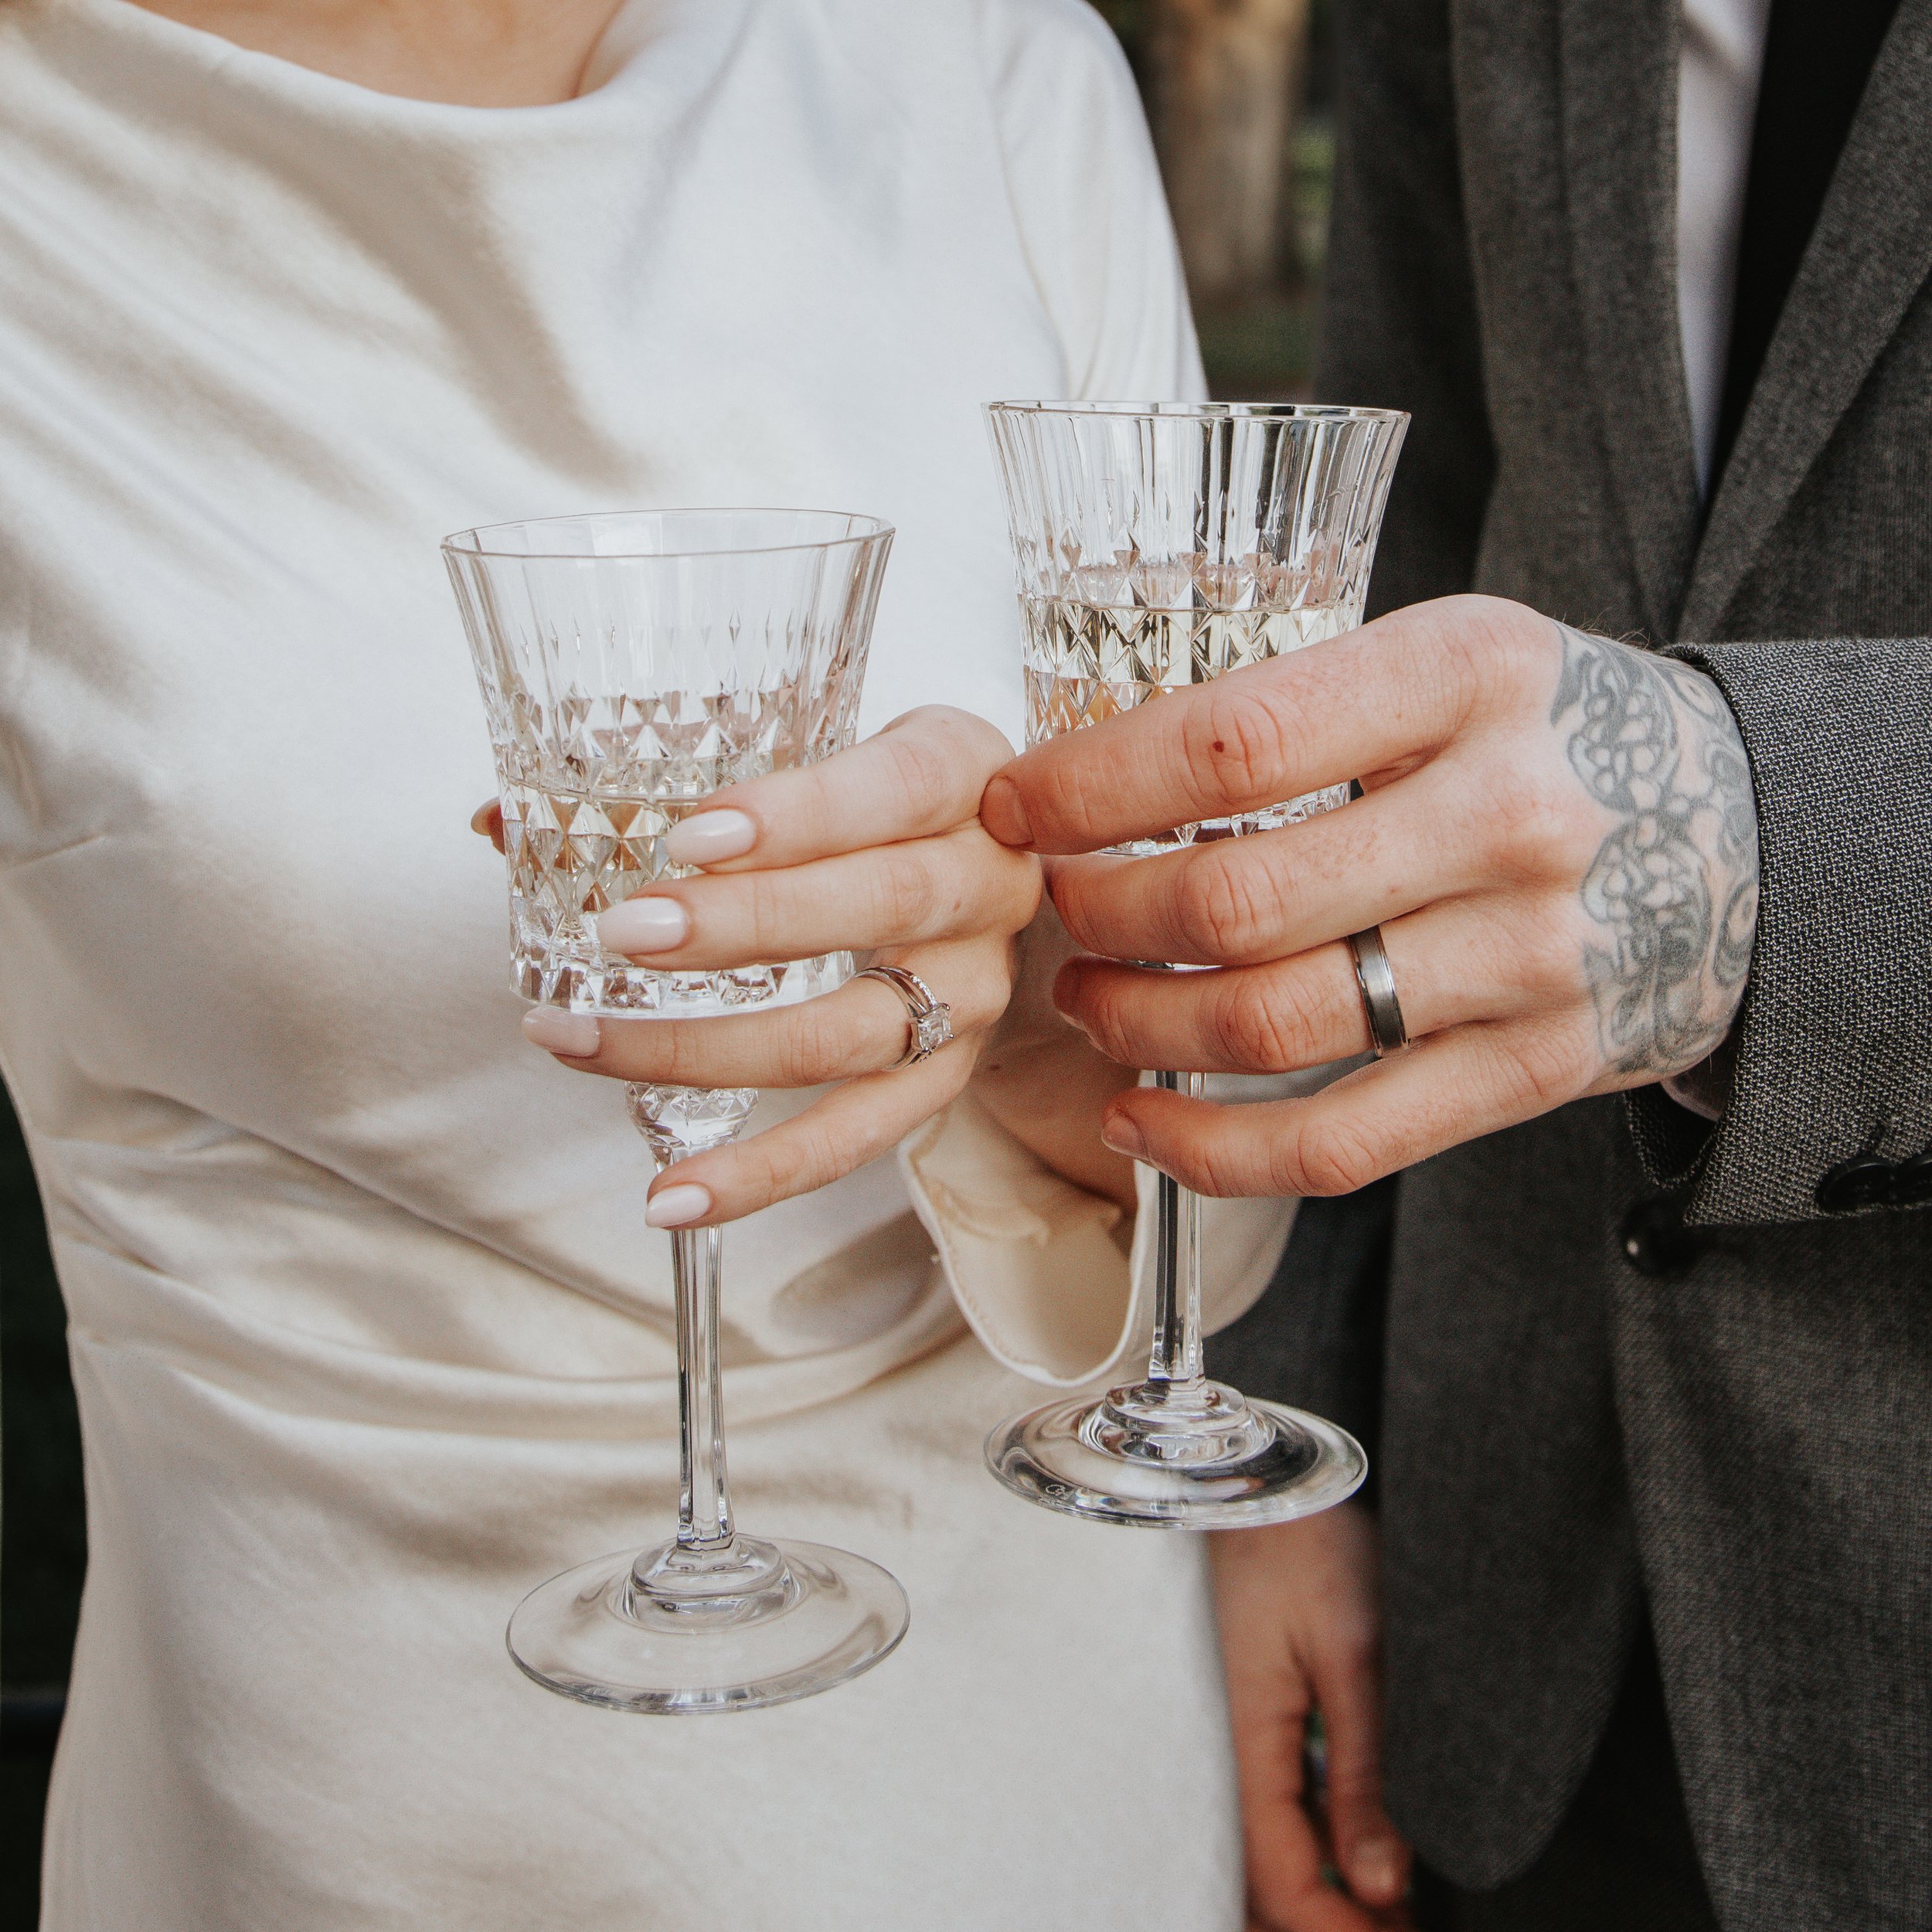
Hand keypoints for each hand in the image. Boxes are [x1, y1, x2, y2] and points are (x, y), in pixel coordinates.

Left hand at [476, 707, 1039, 1223]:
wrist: (978, 866)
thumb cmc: (870, 799)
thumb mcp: (813, 747)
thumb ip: (672, 776)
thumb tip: (494, 822)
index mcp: (960, 773)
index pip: (891, 790)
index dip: (798, 815)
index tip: (689, 834)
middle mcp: (988, 881)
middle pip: (881, 902)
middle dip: (744, 925)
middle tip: (623, 934)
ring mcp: (974, 989)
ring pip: (854, 1030)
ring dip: (713, 1047)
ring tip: (587, 1045)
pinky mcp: (947, 1076)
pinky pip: (857, 1137)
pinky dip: (762, 1174)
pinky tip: (672, 1195)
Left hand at [980, 596, 1759, 1196]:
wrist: (1751, 832)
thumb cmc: (1553, 738)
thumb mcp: (1450, 662)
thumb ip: (1300, 709)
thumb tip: (1090, 778)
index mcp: (1469, 677)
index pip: (1230, 745)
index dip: (1089, 787)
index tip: (1014, 806)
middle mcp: (1508, 817)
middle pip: (1234, 901)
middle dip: (1102, 915)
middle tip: (1062, 908)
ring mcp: (1528, 957)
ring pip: (1269, 1027)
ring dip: (1138, 1025)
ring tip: (1092, 1001)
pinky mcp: (1534, 1069)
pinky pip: (1340, 1142)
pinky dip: (1213, 1151)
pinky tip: (1144, 1126)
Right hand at [1211, 1505, 1412, 1929]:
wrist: (1265, 1475)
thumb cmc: (1306, 1545)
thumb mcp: (1354, 1654)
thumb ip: (1365, 1771)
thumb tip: (1383, 1883)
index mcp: (1246, 1740)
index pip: (1283, 1880)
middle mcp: (1226, 1750)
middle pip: (1261, 1881)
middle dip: (1326, 1923)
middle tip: (1401, 1930)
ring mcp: (1233, 1734)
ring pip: (1261, 1852)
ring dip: (1317, 1893)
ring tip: (1387, 1910)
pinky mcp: (1249, 1717)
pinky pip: (1269, 1811)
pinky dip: (1311, 1853)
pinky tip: (1358, 1861)